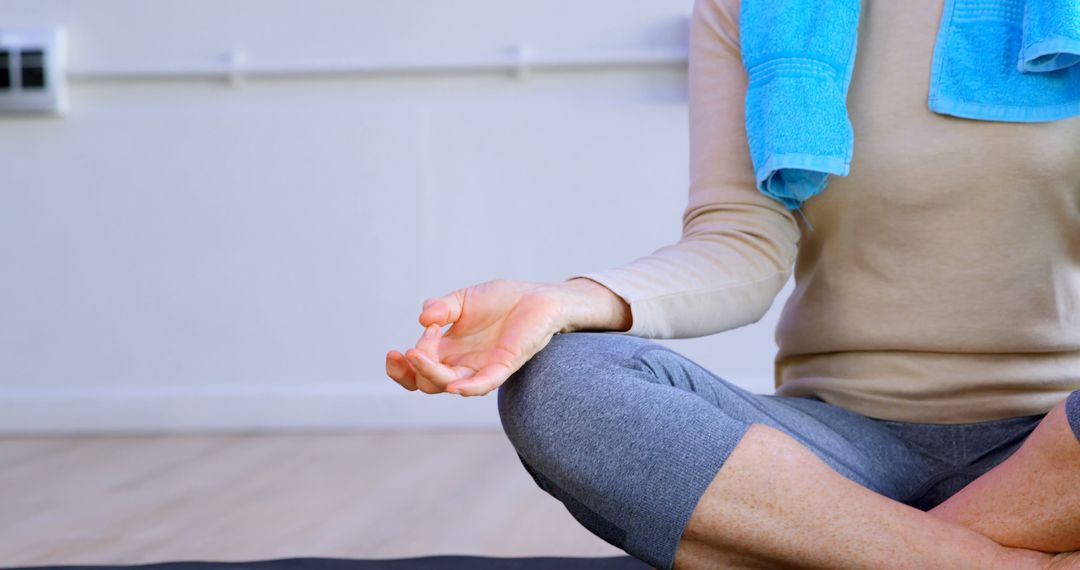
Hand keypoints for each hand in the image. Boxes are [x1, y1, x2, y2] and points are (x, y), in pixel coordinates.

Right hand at [385, 278, 565, 396]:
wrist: (536, 298)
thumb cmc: (501, 300)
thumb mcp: (463, 299)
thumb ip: (442, 308)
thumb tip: (423, 318)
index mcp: (447, 350)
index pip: (416, 372)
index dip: (401, 367)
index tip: (399, 349)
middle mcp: (461, 364)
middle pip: (427, 383)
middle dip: (413, 367)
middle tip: (416, 344)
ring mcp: (481, 368)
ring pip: (449, 384)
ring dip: (430, 373)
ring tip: (417, 354)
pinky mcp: (503, 366)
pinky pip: (484, 384)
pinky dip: (468, 388)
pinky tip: (453, 387)